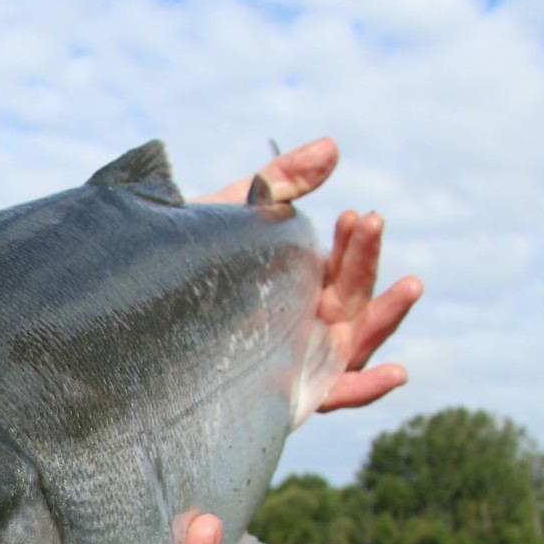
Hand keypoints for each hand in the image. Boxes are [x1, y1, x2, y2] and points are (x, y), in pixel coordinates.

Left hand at [196, 136, 422, 413]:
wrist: (132, 319)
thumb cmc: (181, 265)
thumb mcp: (232, 216)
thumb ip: (281, 182)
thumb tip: (332, 147)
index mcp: (296, 286)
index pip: (340, 267)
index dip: (355, 244)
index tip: (356, 215)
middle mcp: (302, 325)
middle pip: (351, 298)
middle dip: (366, 261)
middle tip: (370, 223)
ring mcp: (298, 362)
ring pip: (356, 342)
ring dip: (386, 315)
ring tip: (412, 284)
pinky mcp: (286, 396)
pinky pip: (335, 395)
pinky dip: (367, 388)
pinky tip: (398, 373)